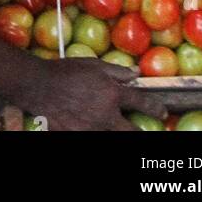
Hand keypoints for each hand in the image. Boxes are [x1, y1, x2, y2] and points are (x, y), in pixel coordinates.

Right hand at [17, 58, 157, 131]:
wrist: (38, 86)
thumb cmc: (66, 71)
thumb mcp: (93, 65)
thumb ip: (117, 71)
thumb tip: (136, 74)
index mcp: (112, 95)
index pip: (141, 102)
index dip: (155, 108)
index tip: (162, 112)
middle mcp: (106, 116)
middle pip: (133, 132)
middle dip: (141, 132)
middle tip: (144, 131)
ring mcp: (93, 129)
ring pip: (114, 137)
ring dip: (120, 132)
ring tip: (119, 128)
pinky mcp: (79, 136)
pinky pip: (95, 137)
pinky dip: (100, 132)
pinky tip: (96, 127)